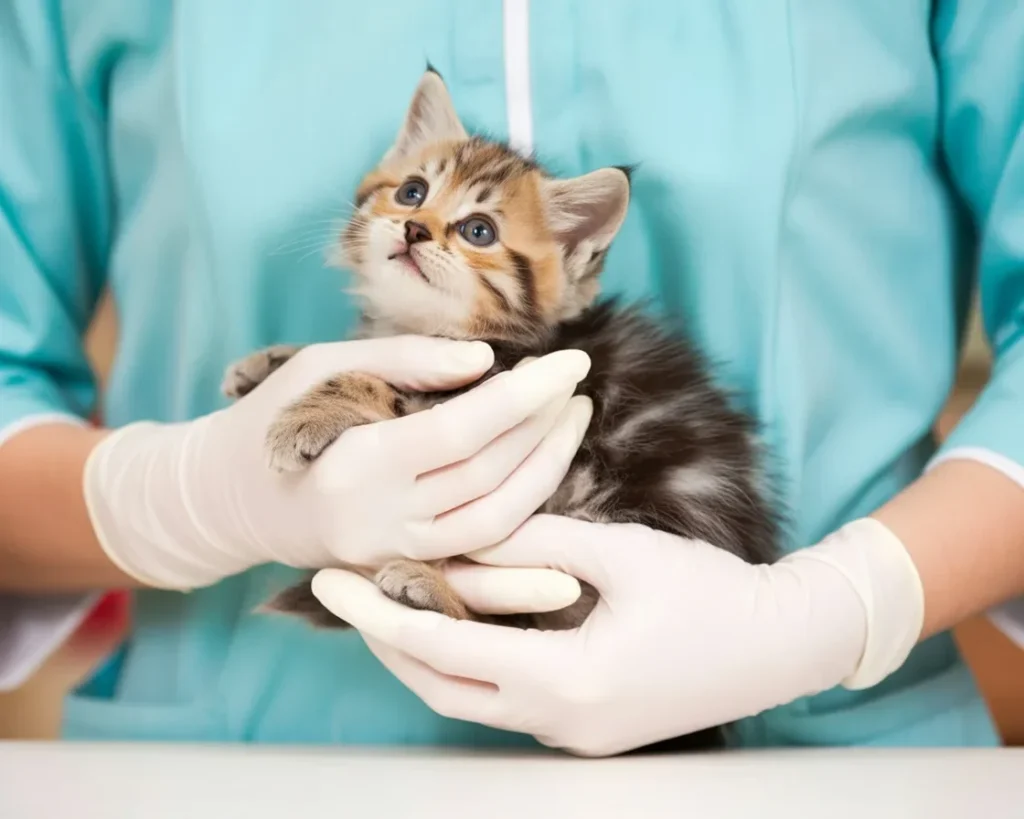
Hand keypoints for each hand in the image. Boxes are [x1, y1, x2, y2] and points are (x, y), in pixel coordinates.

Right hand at [83, 337, 592, 588]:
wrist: (228, 500)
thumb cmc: (272, 419)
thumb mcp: (322, 366)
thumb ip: (404, 359)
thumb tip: (487, 362)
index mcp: (356, 462)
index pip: (463, 430)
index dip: (527, 396)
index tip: (572, 360)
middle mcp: (379, 521)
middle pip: (489, 477)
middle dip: (546, 426)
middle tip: (576, 382)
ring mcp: (392, 557)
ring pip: (495, 526)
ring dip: (547, 472)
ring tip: (571, 420)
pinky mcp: (402, 574)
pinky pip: (479, 562)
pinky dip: (525, 526)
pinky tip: (551, 483)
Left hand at [311, 514, 923, 755]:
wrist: (780, 646)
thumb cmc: (710, 595)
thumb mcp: (621, 552)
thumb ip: (538, 542)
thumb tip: (466, 539)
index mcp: (568, 682)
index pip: (444, 651)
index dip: (379, 612)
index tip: (330, 579)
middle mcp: (560, 723)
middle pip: (443, 687)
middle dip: (387, 640)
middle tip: (348, 590)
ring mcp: (574, 734)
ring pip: (470, 698)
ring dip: (427, 653)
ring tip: (391, 599)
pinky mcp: (587, 728)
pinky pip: (506, 698)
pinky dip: (471, 660)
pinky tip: (459, 619)